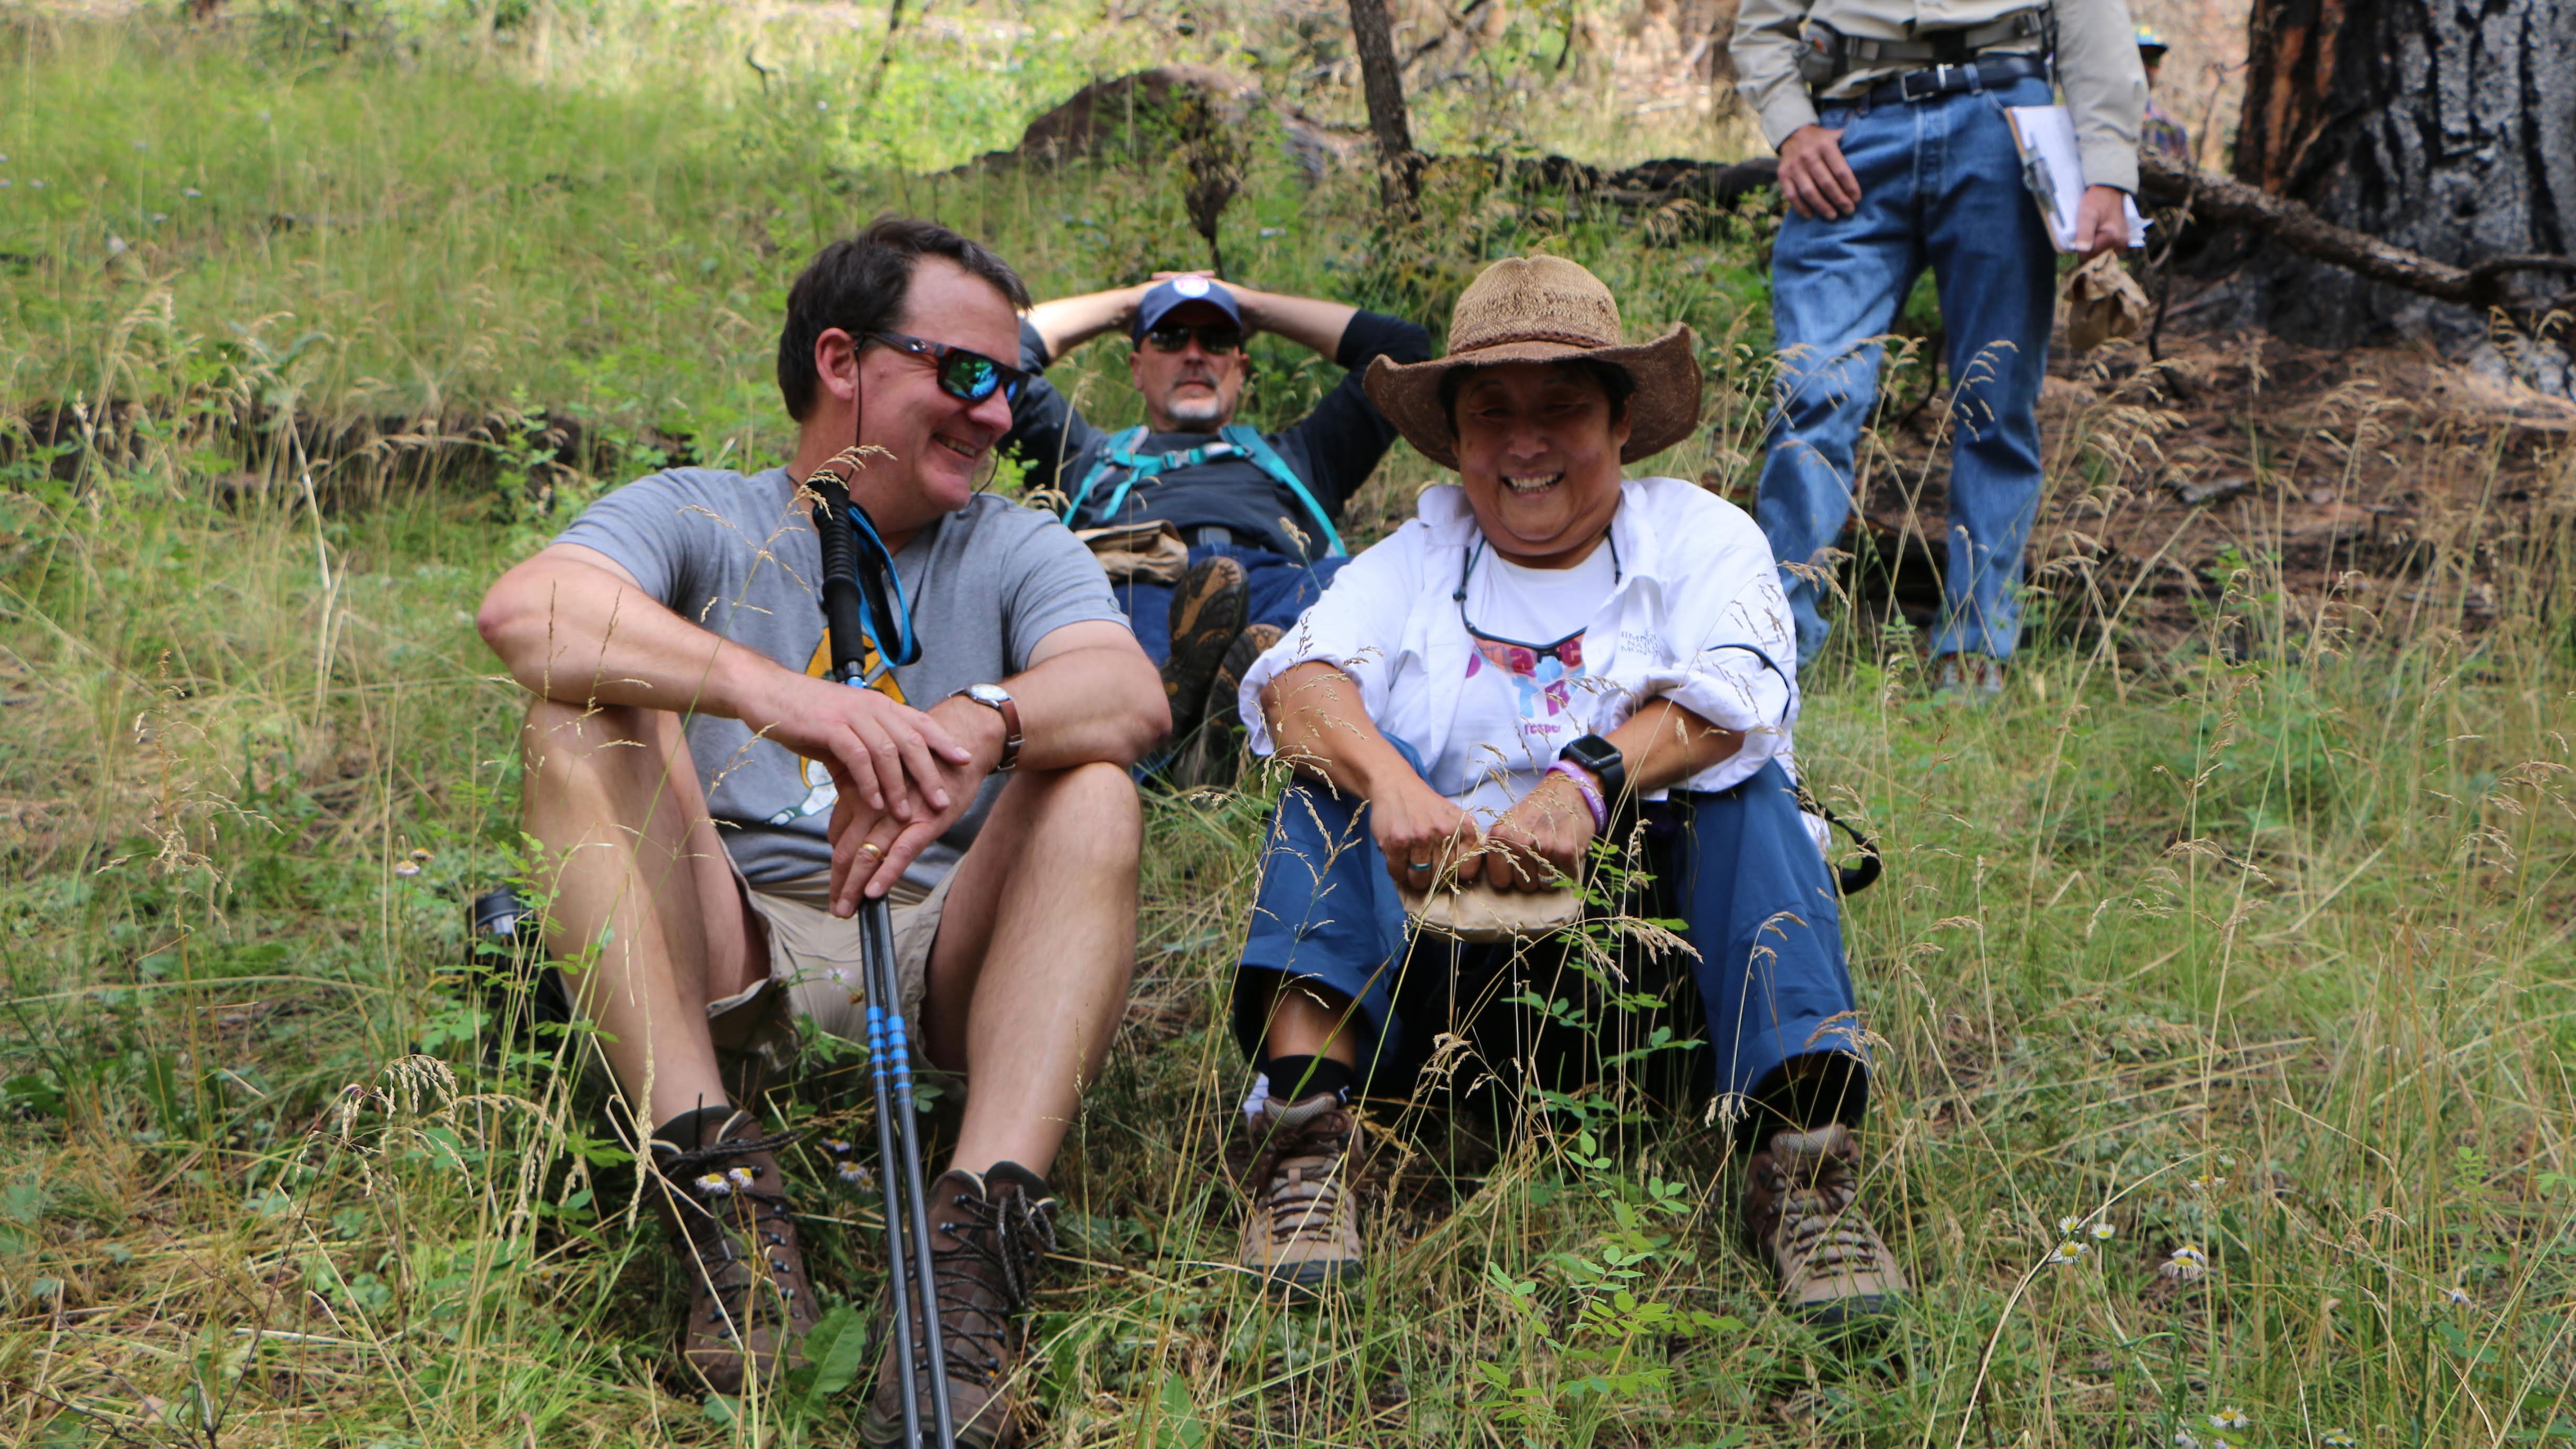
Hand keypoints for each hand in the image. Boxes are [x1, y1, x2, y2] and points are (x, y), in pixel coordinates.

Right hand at [743, 667, 971, 827]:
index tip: (965, 760)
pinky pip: (859, 758)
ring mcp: (851, 716)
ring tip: (905, 814)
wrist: (767, 693)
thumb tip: (884, 775)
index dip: (944, 741)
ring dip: (899, 786)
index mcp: (879, 705)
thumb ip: (867, 745)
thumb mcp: (845, 726)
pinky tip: (876, 803)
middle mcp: (871, 707)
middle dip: (930, 773)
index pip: (920, 722)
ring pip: (887, 752)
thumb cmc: (805, 713)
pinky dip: (869, 782)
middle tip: (943, 801)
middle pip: (912, 741)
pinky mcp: (830, 727)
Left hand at [826, 694, 1004, 912]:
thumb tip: (835, 838)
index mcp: (860, 793)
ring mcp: (899, 814)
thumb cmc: (919, 762)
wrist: (958, 741)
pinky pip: (901, 852)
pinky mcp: (925, 821)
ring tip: (844, 910)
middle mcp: (875, 805)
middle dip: (840, 883)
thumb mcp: (880, 780)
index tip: (833, 889)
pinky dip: (886, 873)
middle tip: (835, 909)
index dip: (835, 868)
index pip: (838, 838)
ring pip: (868, 855)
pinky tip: (873, 892)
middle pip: (848, 851)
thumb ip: (855, 804)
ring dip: (854, 886)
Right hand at [1367, 773, 1482, 894]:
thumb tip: (1469, 873)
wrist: (1395, 785)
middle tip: (1427, 866)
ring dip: (1415, 878)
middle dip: (1433, 877)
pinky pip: (1398, 873)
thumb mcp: (1453, 816)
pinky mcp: (1397, 842)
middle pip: (1442, 877)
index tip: (1449, 869)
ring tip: (1412, 865)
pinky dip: (1398, 872)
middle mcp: (1444, 832)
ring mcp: (1419, 838)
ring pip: (1420, 879)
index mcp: (1463, 826)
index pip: (1468, 869)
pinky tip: (1399, 861)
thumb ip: (1465, 841)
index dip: (1458, 874)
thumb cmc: (1426, 806)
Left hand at [1478, 770, 1596, 891]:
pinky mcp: (1567, 851)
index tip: (1516, 868)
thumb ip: (1495, 843)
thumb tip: (1480, 864)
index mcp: (1501, 836)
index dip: (1509, 877)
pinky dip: (1567, 870)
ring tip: (1551, 855)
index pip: (1499, 881)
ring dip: (1549, 875)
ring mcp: (1545, 848)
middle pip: (1523, 886)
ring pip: (1544, 885)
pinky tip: (1564, 854)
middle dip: (1531, 877)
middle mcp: (1521, 842)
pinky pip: (1564, 878)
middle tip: (1538, 857)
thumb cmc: (1536, 809)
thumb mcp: (1508, 821)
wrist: (1568, 790)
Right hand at [1777, 124, 1861, 219]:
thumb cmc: (1821, 140)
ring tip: (1833, 216)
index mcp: (1825, 145)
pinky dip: (1801, 208)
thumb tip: (1873, 151)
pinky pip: (1791, 195)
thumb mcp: (1836, 135)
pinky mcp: (1783, 175)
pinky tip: (1811, 215)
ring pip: (1809, 192)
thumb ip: (1851, 143)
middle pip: (1826, 183)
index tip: (1857, 198)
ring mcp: (1794, 166)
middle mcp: (1808, 155)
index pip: (1840, 170)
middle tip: (1849, 210)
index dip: (1850, 186)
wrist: (1793, 134)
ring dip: (1822, 206)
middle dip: (1839, 200)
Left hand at [2072, 184, 2130, 256]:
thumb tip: (2082, 250)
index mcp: (2113, 238)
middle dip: (2086, 242)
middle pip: (2094, 253)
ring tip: (2091, 225)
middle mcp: (2120, 243)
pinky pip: (2104, 245)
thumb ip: (2085, 232)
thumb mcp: (2087, 214)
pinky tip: (2096, 228)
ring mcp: (2121, 242)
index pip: (2088, 254)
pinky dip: (2097, 239)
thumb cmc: (2098, 199)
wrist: (2109, 189)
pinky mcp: (2120, 240)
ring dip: (2091, 240)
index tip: (2078, 231)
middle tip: (2085, 226)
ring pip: (2098, 249)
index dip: (2079, 244)